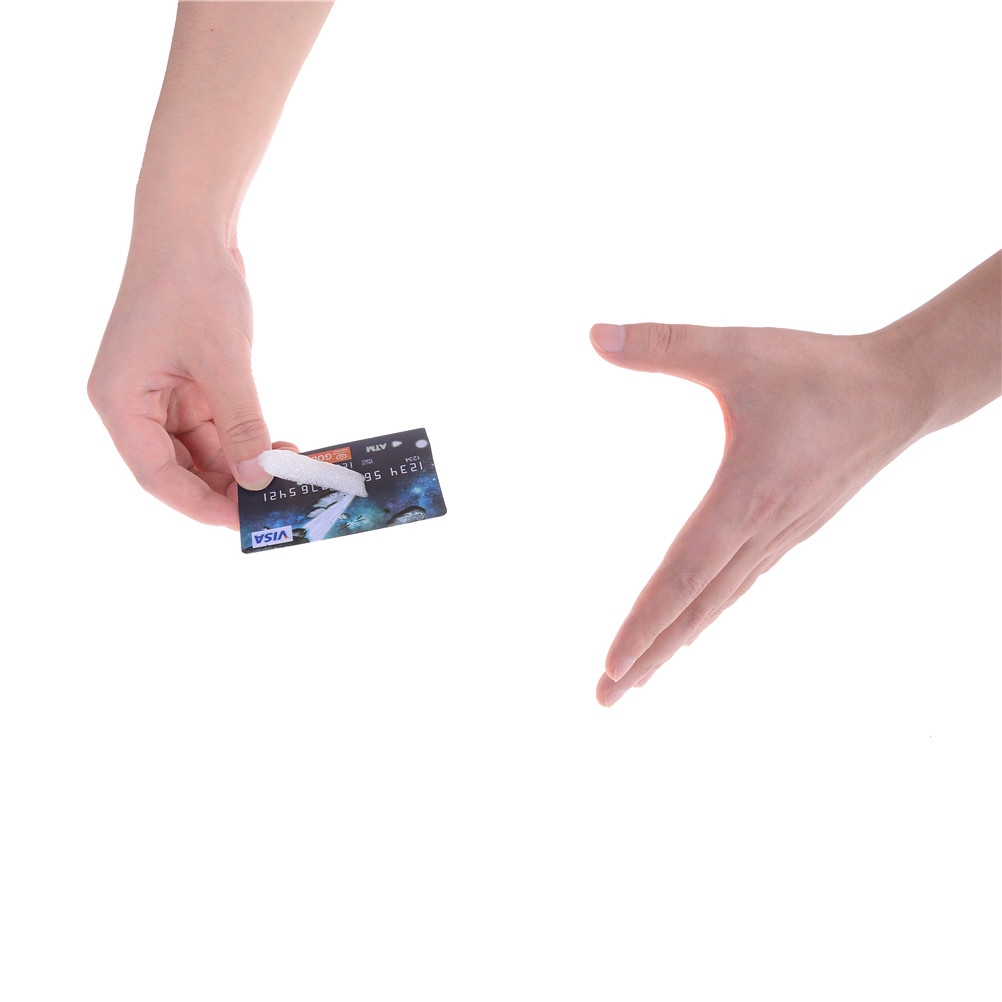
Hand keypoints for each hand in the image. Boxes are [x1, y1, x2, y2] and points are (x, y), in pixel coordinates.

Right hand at [88, 239, 291, 528]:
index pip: (155, 475)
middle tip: (274, 498)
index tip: (242, 520)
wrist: (192, 228)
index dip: (199, 504)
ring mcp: (161, 395)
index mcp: (120, 402)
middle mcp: (134, 405)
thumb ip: (242, 422)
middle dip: (227, 486)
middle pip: (179, 468)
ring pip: (202, 451)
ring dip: (244, 462)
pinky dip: (246, 438)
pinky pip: (216, 427)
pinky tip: (279, 445)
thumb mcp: (221, 358)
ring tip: (288, 468)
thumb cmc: (193, 283)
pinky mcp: (186, 385)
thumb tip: (259, 478)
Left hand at [589, 318, 941, 706]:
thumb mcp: (737, 349)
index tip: (612, 668)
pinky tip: (692, 625)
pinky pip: (738, 587)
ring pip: (717, 604)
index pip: (682, 576)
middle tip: (603, 700)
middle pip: (695, 609)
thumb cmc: (819, 369)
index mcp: (745, 497)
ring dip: (675, 642)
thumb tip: (592, 334)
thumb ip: (663, 342)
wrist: (900, 390)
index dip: (645, 623)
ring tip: (638, 678)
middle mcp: (762, 532)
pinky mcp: (791, 532)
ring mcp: (780, 539)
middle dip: (648, 656)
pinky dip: (706, 615)